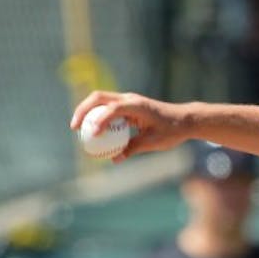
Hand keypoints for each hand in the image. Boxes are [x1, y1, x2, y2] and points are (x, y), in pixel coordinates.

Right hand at [70, 91, 190, 162]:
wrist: (184, 120)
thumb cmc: (172, 130)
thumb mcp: (153, 142)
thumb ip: (133, 148)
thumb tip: (114, 159)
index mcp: (137, 105)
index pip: (112, 109)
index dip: (99, 121)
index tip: (91, 135)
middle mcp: (129, 99)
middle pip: (98, 98)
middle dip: (83, 110)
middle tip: (74, 127)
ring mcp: (127, 100)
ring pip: (100, 101)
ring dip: (87, 112)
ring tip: (77, 129)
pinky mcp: (128, 106)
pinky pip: (108, 109)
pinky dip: (97, 117)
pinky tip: (92, 132)